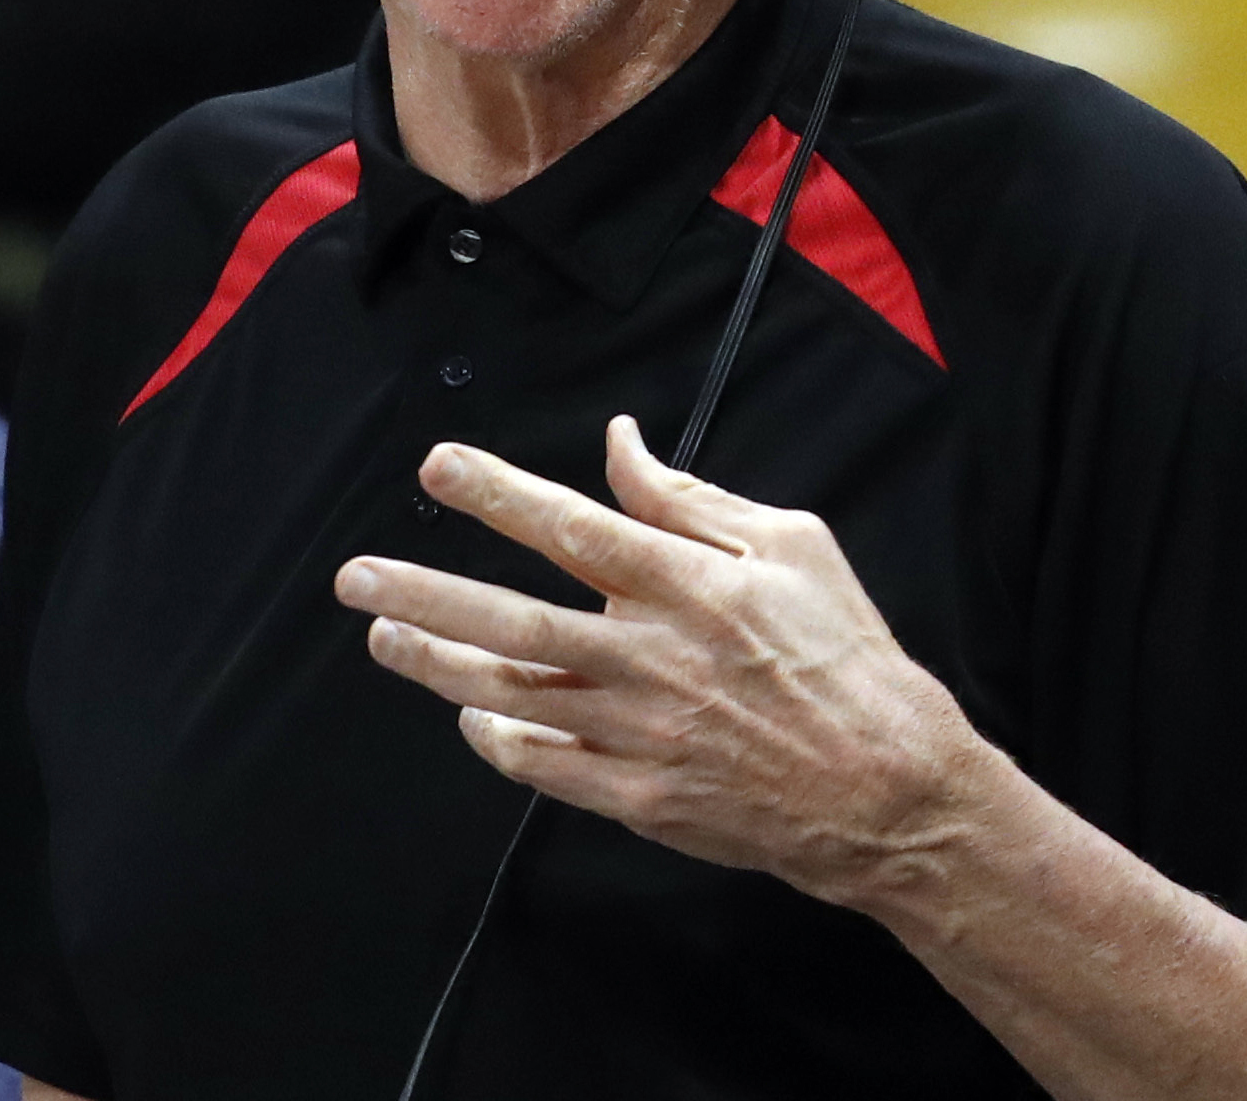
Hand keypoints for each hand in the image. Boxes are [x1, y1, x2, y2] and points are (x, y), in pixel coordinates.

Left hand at [332, 416, 997, 909]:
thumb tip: (618, 446)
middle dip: (426, 593)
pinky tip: (465, 713)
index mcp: (690, 587)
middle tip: (356, 576)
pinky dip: (497, 738)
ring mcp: (641, 735)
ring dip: (437, 663)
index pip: (574, 528)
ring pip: (513, 695)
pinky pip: (546, 766)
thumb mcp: (793, 546)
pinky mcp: (640, 799)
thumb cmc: (847, 655)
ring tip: (384, 634)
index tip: (439, 467)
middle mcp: (652, 659)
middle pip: (514, 620)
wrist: (890, 791)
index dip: (499, 495)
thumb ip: (691, 498)